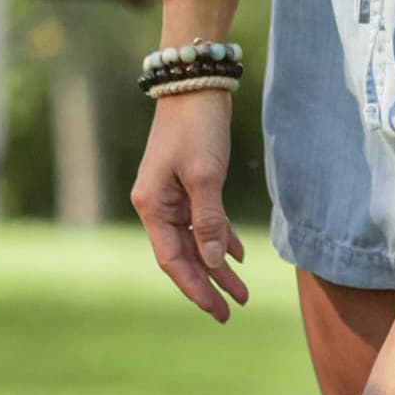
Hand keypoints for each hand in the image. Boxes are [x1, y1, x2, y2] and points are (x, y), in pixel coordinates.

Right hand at [130, 89, 249, 318]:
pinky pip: (203, 221)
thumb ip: (208, 222)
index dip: (195, 287)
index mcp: (152, 206)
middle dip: (209, 283)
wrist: (197, 84)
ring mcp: (172, 195)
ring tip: (242, 291)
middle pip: (184, 255)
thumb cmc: (197, 128)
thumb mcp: (206, 177)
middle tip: (233, 310)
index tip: (217, 309)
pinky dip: (219, 238)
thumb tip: (211, 263)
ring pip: (196, 240)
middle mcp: (158, 205)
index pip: (172, 259)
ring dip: (217, 265)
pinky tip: (238, 256)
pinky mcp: (188, 183)